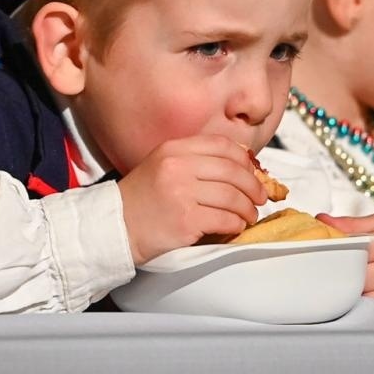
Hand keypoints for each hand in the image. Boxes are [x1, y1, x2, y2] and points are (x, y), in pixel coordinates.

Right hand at [117, 135, 266, 265]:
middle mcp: (177, 166)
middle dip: (254, 186)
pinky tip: (235, 227)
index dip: (244, 159)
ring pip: (233, 196)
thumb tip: (241, 166)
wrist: (114, 228)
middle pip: (232, 171)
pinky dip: (236, 224)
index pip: (221, 145)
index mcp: (172, 149)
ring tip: (249, 216)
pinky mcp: (185, 220)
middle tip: (260, 198)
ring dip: (248, 209)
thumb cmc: (141, 200)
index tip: (252, 173)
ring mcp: (181, 193)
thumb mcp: (161, 166)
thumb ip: (193, 161)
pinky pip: (225, 219)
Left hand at [319, 213, 373, 316]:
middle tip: (336, 277)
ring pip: (373, 302)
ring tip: (357, 289)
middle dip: (347, 279)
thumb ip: (355, 225)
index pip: (358, 253)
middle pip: (363, 281)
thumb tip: (321, 221)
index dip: (339, 258)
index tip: (325, 261)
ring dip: (361, 298)